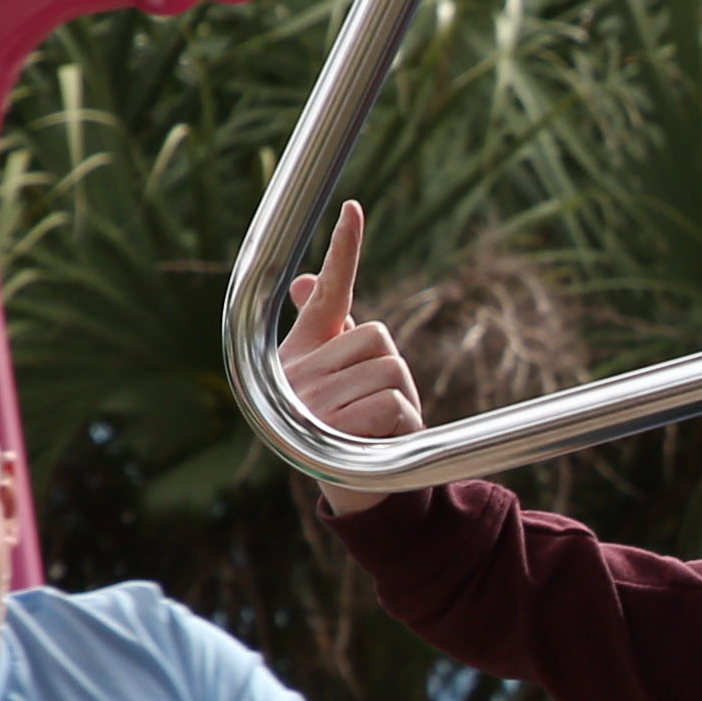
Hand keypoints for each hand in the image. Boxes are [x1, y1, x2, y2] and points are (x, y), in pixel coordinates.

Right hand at [277, 198, 425, 512]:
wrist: (352, 491)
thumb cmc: (349, 427)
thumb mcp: (340, 377)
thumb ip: (331, 331)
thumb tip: (307, 279)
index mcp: (304, 351)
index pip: (329, 292)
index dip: (343, 249)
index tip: (353, 208)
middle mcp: (298, 373)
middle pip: (379, 339)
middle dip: (392, 374)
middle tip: (377, 409)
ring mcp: (310, 404)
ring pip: (391, 371)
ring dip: (402, 402)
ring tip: (378, 428)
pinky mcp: (331, 434)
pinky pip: (393, 404)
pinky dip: (403, 425)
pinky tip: (383, 443)